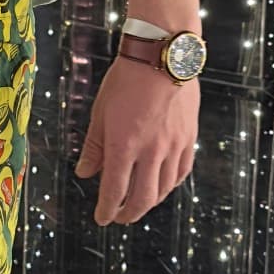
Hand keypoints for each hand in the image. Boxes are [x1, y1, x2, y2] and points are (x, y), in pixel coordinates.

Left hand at [76, 58, 196, 224]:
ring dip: (150, 202)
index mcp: (124, 145)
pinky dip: (170, 184)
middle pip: (142, 198)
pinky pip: (182, 171)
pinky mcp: (188, 138)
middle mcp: (151, 151)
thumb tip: (84, 173)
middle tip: (120, 217)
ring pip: (164, 189)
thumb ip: (94, 146)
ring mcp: (173, 146)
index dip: (107, 210)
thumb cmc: (126, 79)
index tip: (101, 218)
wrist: (162, 55)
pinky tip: (163, 185)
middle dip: (129, 214)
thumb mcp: (101, 112)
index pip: (114, 191)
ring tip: (139, 203)